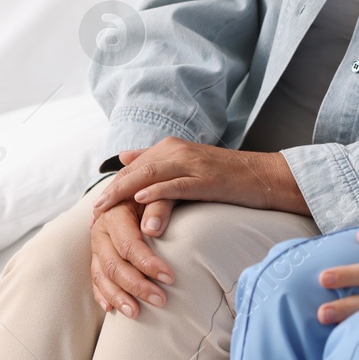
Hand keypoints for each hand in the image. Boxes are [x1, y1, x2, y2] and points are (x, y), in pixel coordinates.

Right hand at [89, 199, 173, 318]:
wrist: (138, 185)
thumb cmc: (154, 189)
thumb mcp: (159, 190)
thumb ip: (158, 205)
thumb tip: (152, 230)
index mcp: (113, 212)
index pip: (128, 244)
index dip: (148, 263)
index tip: (170, 277)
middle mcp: (100, 229)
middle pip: (114, 264)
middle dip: (137, 286)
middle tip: (161, 300)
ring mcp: (95, 244)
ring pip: (102, 275)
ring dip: (118, 296)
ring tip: (136, 313)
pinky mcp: (96, 255)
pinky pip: (95, 278)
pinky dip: (102, 294)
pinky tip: (111, 309)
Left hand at [91, 138, 308, 219]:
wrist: (264, 176)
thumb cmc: (226, 177)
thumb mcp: (187, 164)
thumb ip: (156, 161)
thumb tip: (123, 157)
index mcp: (172, 147)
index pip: (133, 166)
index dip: (113, 185)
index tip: (96, 206)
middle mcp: (178, 150)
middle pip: (136, 169)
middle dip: (112, 190)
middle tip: (94, 212)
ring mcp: (192, 163)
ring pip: (150, 174)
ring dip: (124, 192)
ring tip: (106, 208)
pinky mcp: (206, 178)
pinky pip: (176, 184)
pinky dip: (156, 191)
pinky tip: (140, 199)